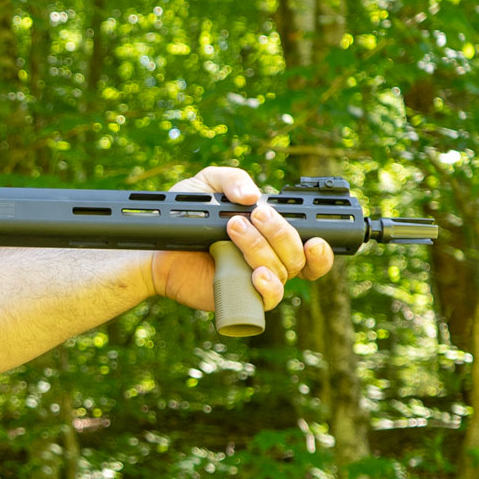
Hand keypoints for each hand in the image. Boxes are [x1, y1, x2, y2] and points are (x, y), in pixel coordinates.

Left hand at [148, 166, 334, 312]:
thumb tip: (253, 194)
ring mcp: (256, 280)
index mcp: (271, 236)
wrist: (155, 249)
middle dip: (280, 232)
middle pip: (298, 255)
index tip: (317, 232)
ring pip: (282, 271)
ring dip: (261, 247)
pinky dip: (268, 286)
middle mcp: (269, 260)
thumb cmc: (184, 218)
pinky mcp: (240, 298)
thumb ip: (232, 179)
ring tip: (233, 228)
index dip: (322, 246)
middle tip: (254, 215)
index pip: (312, 247)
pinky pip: (268, 299)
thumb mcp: (207, 185)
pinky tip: (255, 273)